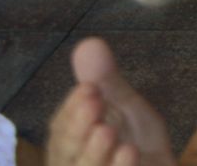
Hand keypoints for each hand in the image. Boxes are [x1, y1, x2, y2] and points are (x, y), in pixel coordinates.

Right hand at [47, 38, 175, 165]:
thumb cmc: (136, 144)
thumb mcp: (123, 108)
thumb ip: (106, 82)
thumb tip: (88, 43)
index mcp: (71, 147)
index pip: (61, 130)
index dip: (71, 110)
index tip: (88, 88)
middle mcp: (73, 165)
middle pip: (65, 154)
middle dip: (77, 129)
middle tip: (93, 103)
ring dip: (93, 152)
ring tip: (107, 130)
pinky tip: (130, 152)